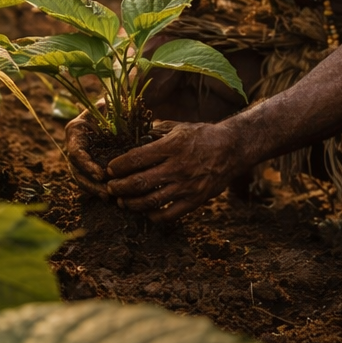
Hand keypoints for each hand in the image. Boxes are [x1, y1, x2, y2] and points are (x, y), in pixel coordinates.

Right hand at [64, 110, 108, 198]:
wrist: (108, 113)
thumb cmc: (107, 107)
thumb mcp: (107, 105)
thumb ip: (108, 109)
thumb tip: (113, 111)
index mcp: (75, 131)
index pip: (76, 152)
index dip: (87, 165)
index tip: (101, 175)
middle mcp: (74, 146)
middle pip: (77, 171)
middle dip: (91, 184)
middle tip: (107, 193)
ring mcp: (80, 158)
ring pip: (82, 179)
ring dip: (95, 190)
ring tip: (110, 198)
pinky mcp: (88, 166)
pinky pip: (89, 180)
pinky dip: (98, 189)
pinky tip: (111, 197)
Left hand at [106, 121, 241, 221]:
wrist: (232, 149)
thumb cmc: (202, 135)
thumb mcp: (178, 127)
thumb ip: (156, 131)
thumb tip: (133, 133)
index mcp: (171, 146)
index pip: (137, 158)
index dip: (119, 166)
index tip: (109, 169)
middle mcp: (178, 167)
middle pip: (141, 182)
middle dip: (120, 187)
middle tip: (110, 188)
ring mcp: (187, 186)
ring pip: (152, 200)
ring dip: (133, 203)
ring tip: (122, 202)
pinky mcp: (196, 200)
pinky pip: (170, 214)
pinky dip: (155, 215)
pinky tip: (146, 212)